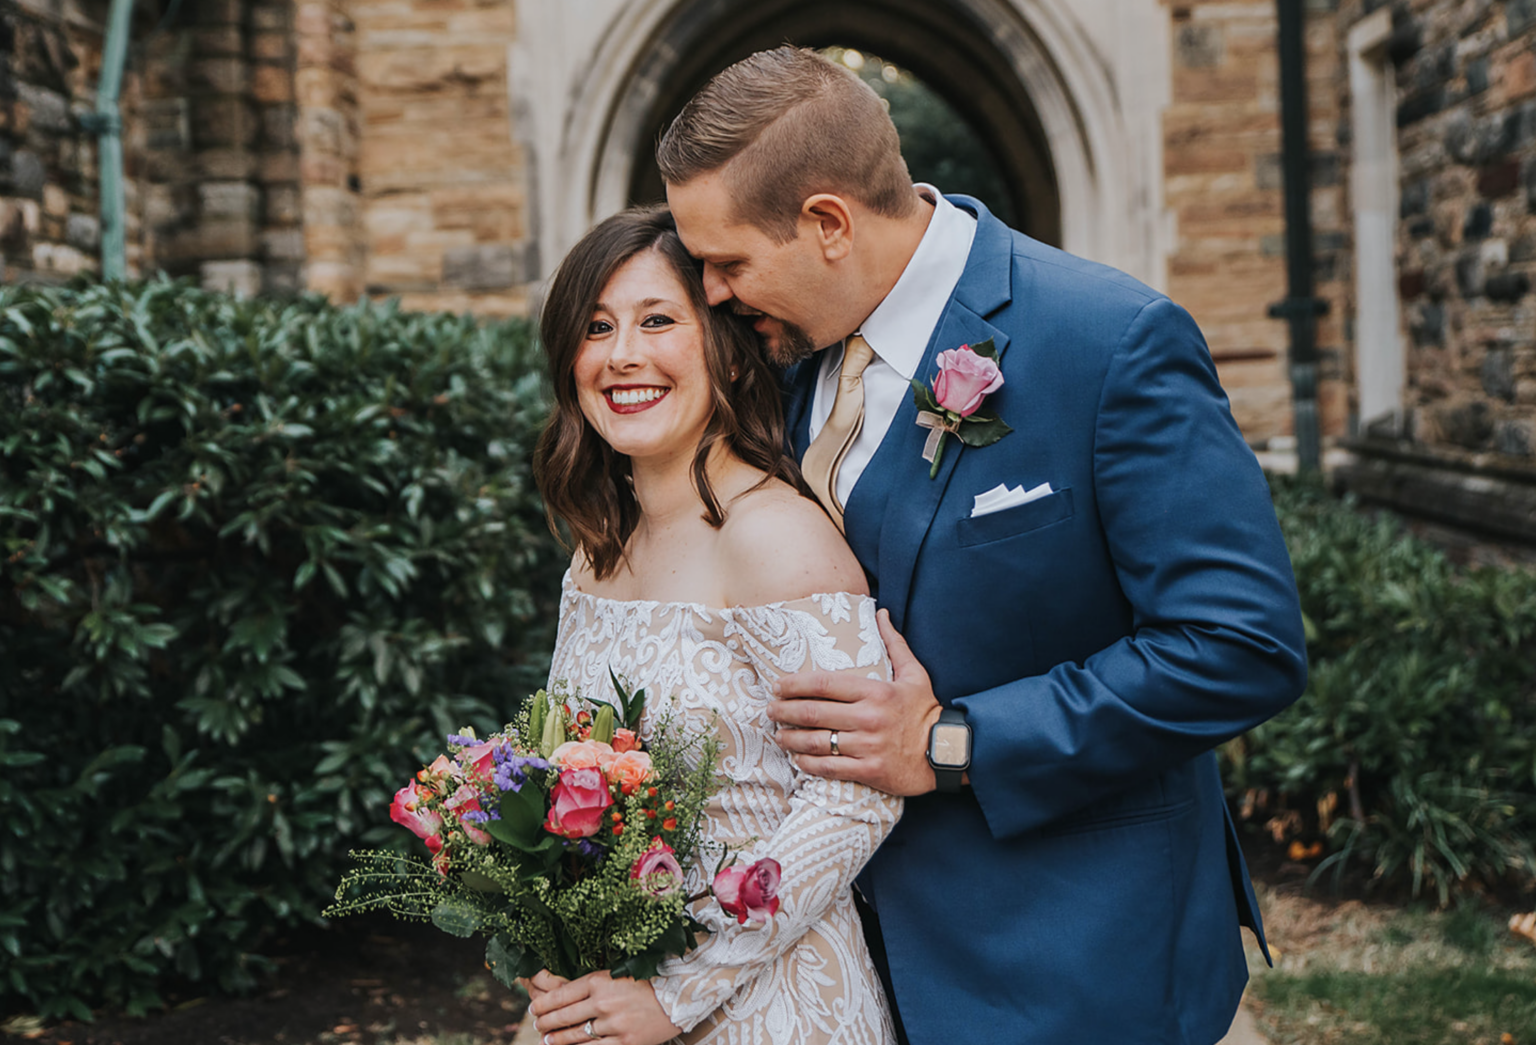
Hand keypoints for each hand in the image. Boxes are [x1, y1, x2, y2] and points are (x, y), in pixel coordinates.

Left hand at [527, 969, 681, 1044]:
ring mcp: (614, 1024)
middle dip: (544, 1022)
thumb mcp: (617, 974)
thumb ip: (592, 985)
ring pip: (575, 1036)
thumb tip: (564, 996)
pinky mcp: (625, 1042)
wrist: (679, 996)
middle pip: (563, 1016)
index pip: (560, 995)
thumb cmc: (647, 982)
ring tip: (546, 1038)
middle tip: (536, 1024)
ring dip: (556, 1039)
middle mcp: (604, 1002)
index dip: (542, 1004)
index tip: (533, 1008)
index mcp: (600, 980)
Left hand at [768, 609, 943, 795]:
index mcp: (875, 692)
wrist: (947, 752)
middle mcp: (868, 718)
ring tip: (778, 734)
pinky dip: (808, 763)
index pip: (824, 685)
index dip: (795, 685)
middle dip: (785, 711)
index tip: (778, 686)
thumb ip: (894, 643)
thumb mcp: (915, 673)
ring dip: (791, 738)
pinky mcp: (868, 771)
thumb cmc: (926, 711)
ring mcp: (867, 746)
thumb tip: (881, 614)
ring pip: (816, 742)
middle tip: (770, 710)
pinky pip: (829, 767)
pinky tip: (798, 758)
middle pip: (813, 713)